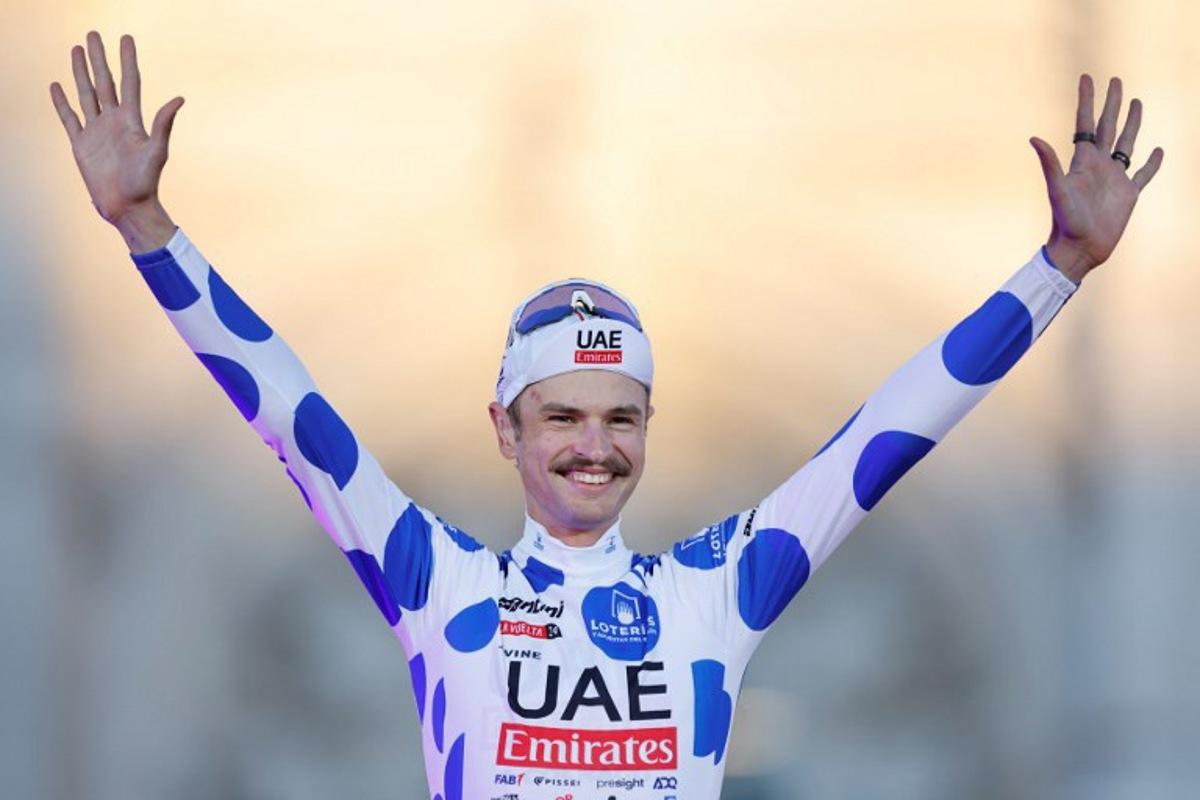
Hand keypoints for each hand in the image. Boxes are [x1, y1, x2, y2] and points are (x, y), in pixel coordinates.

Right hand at [49, 32, 182, 236]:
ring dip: (80, 72)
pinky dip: (62, 102)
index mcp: (132, 120)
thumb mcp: (156, 151)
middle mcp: (114, 121)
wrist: (128, 207)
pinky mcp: (81, 144)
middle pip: (104, 82)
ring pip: (86, 94)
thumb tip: (179, 99)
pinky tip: (57, 86)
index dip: (127, 60)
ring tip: (75, 50)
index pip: (129, 82)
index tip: (125, 38)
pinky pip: (69, 118)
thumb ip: (163, 124)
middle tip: (92, 35)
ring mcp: (97, 131)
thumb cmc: (146, 183)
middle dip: (98, 58)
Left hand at [1029, 75, 1163, 283]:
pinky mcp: (1129, 194)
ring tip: (1136, 102)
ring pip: (1126, 143)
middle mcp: (1099, 165)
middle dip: (1111, 103)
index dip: (1087, 100)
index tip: (1087, 77)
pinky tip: (1158, 150)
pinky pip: (1144, 173)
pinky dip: (1153, 162)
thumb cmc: (1066, 221)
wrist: (1080, 248)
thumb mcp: (1057, 190)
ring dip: (1131, 122)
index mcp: (1083, 160)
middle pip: (1107, 126)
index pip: (1085, 123)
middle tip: (1116, 80)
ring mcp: (1115, 178)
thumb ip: (1049, 164)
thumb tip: (1034, 139)